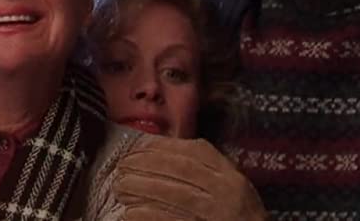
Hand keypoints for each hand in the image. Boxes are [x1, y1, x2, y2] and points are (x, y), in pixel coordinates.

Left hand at [114, 137, 267, 220]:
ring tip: (121, 186)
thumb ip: (205, 171)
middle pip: (182, 170)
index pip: (196, 152)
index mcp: (231, 175)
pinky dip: (150, 216)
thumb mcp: (230, 188)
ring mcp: (218, 212)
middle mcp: (227, 190)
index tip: (139, 146)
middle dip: (148, 165)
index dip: (164, 147)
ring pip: (175, 194)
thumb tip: (161, 153)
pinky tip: (131, 214)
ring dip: (143, 188)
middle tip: (122, 165)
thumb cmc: (238, 217)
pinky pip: (173, 220)